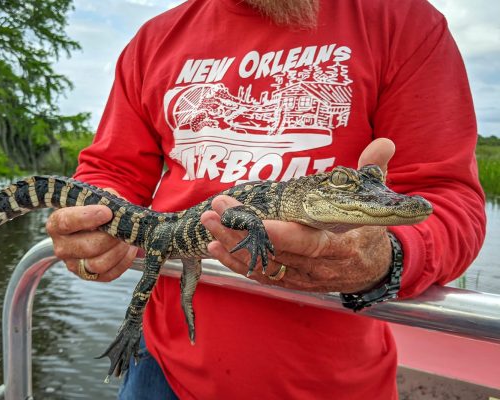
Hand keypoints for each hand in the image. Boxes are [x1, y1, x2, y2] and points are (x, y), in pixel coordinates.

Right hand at [46, 203, 136, 281]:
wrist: (98, 224)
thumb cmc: (96, 209)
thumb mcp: (97, 198)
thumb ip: (105, 200)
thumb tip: (119, 211)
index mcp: (56, 224)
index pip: (66, 222)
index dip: (88, 217)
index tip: (108, 212)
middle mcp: (61, 247)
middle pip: (87, 247)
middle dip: (110, 237)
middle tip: (123, 228)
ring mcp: (73, 264)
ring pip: (98, 264)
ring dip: (118, 251)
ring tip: (127, 238)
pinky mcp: (88, 276)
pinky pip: (108, 274)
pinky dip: (123, 262)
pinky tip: (129, 248)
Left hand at [200, 138, 395, 292]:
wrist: (372, 270)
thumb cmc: (369, 233)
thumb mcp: (376, 204)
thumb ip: (374, 173)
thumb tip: (383, 144)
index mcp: (340, 247)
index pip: (306, 243)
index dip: (279, 234)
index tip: (255, 220)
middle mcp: (317, 268)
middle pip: (274, 252)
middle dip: (242, 231)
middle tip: (217, 209)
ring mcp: (301, 278)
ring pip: (262, 265)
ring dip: (232, 246)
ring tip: (209, 224)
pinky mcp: (290, 282)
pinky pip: (260, 275)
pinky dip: (237, 263)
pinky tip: (216, 246)